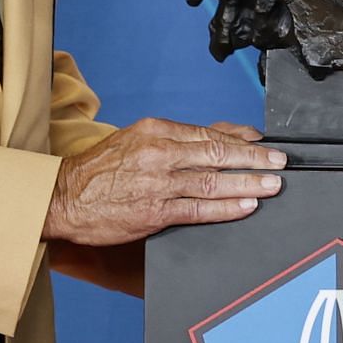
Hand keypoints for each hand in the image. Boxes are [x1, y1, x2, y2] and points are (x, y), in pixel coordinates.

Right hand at [42, 117, 285, 246]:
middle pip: (217, 154)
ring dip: (247, 183)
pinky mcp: (154, 212)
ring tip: (271, 185)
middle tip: (279, 163)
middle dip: (254, 159)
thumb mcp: (137, 138)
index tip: (264, 144)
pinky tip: (244, 206)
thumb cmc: (100, 169)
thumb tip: (223, 134)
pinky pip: (197, 209)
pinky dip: (224, 207)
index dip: (241, 141)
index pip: (208, 134)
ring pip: (212, 181)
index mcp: (156, 130)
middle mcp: (159, 153)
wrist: (63, 197)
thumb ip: (180, 137)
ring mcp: (158, 183)